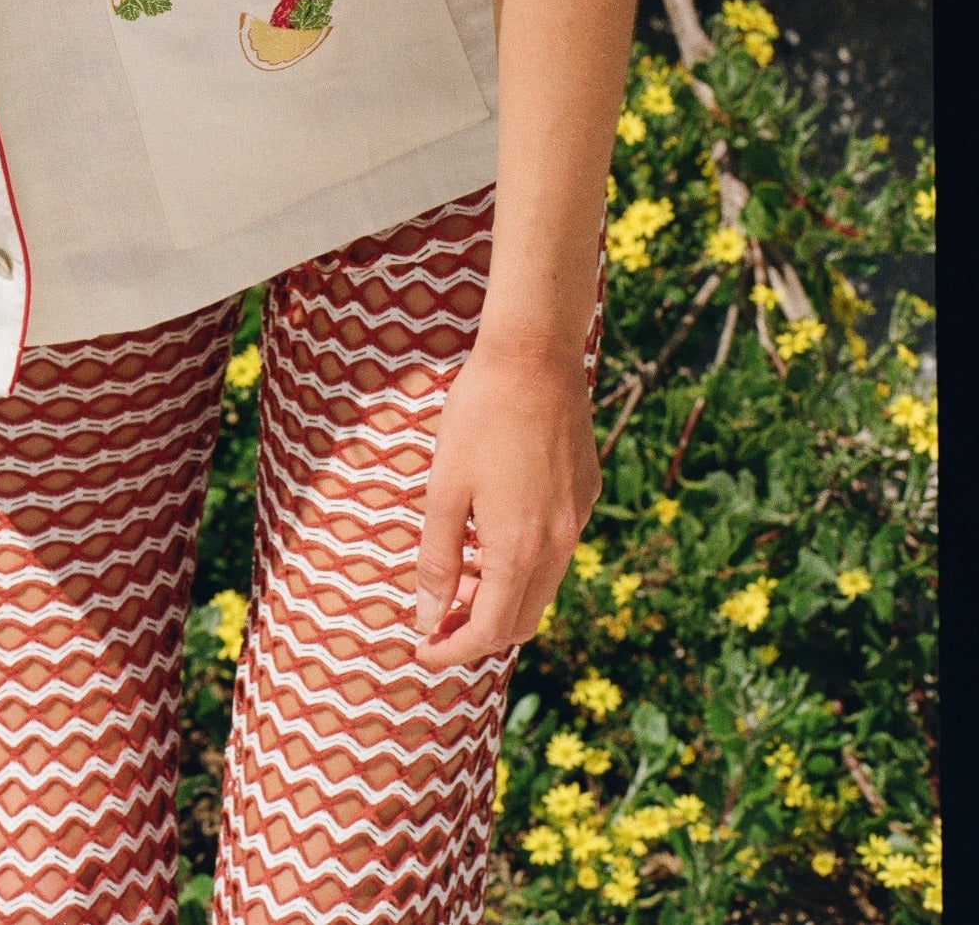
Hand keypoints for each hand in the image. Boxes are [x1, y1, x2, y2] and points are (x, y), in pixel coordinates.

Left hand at [411, 338, 598, 669]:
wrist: (535, 357)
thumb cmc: (479, 416)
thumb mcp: (444, 487)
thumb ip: (438, 557)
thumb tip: (427, 615)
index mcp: (520, 551)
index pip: (489, 632)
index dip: (452, 649)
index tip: (421, 651)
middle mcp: (559, 546)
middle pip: (520, 620)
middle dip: (476, 630)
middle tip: (434, 616)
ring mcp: (578, 521)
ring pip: (541, 587)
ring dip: (501, 595)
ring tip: (458, 574)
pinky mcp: (586, 495)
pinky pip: (556, 549)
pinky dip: (523, 561)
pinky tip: (491, 531)